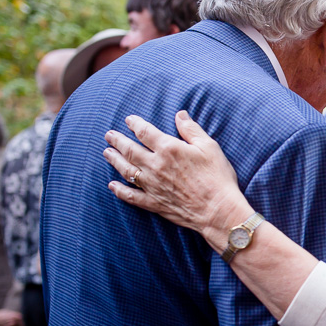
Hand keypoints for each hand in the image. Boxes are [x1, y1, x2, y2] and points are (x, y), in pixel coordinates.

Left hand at [103, 112, 253, 251]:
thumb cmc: (217, 177)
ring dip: (114, 160)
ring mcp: (152, 186)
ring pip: (126, 170)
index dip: (135, 124)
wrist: (218, 210)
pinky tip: (112, 185)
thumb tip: (180, 114)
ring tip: (107, 153)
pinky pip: (131, 196)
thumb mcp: (209, 147)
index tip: (128, 120)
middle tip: (109, 135)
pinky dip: (120, 190)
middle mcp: (155, 166)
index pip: (145, 132)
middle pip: (130, 150)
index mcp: (169, 149)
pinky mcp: (154, 203)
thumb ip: (191, 130)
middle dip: (118, 141)